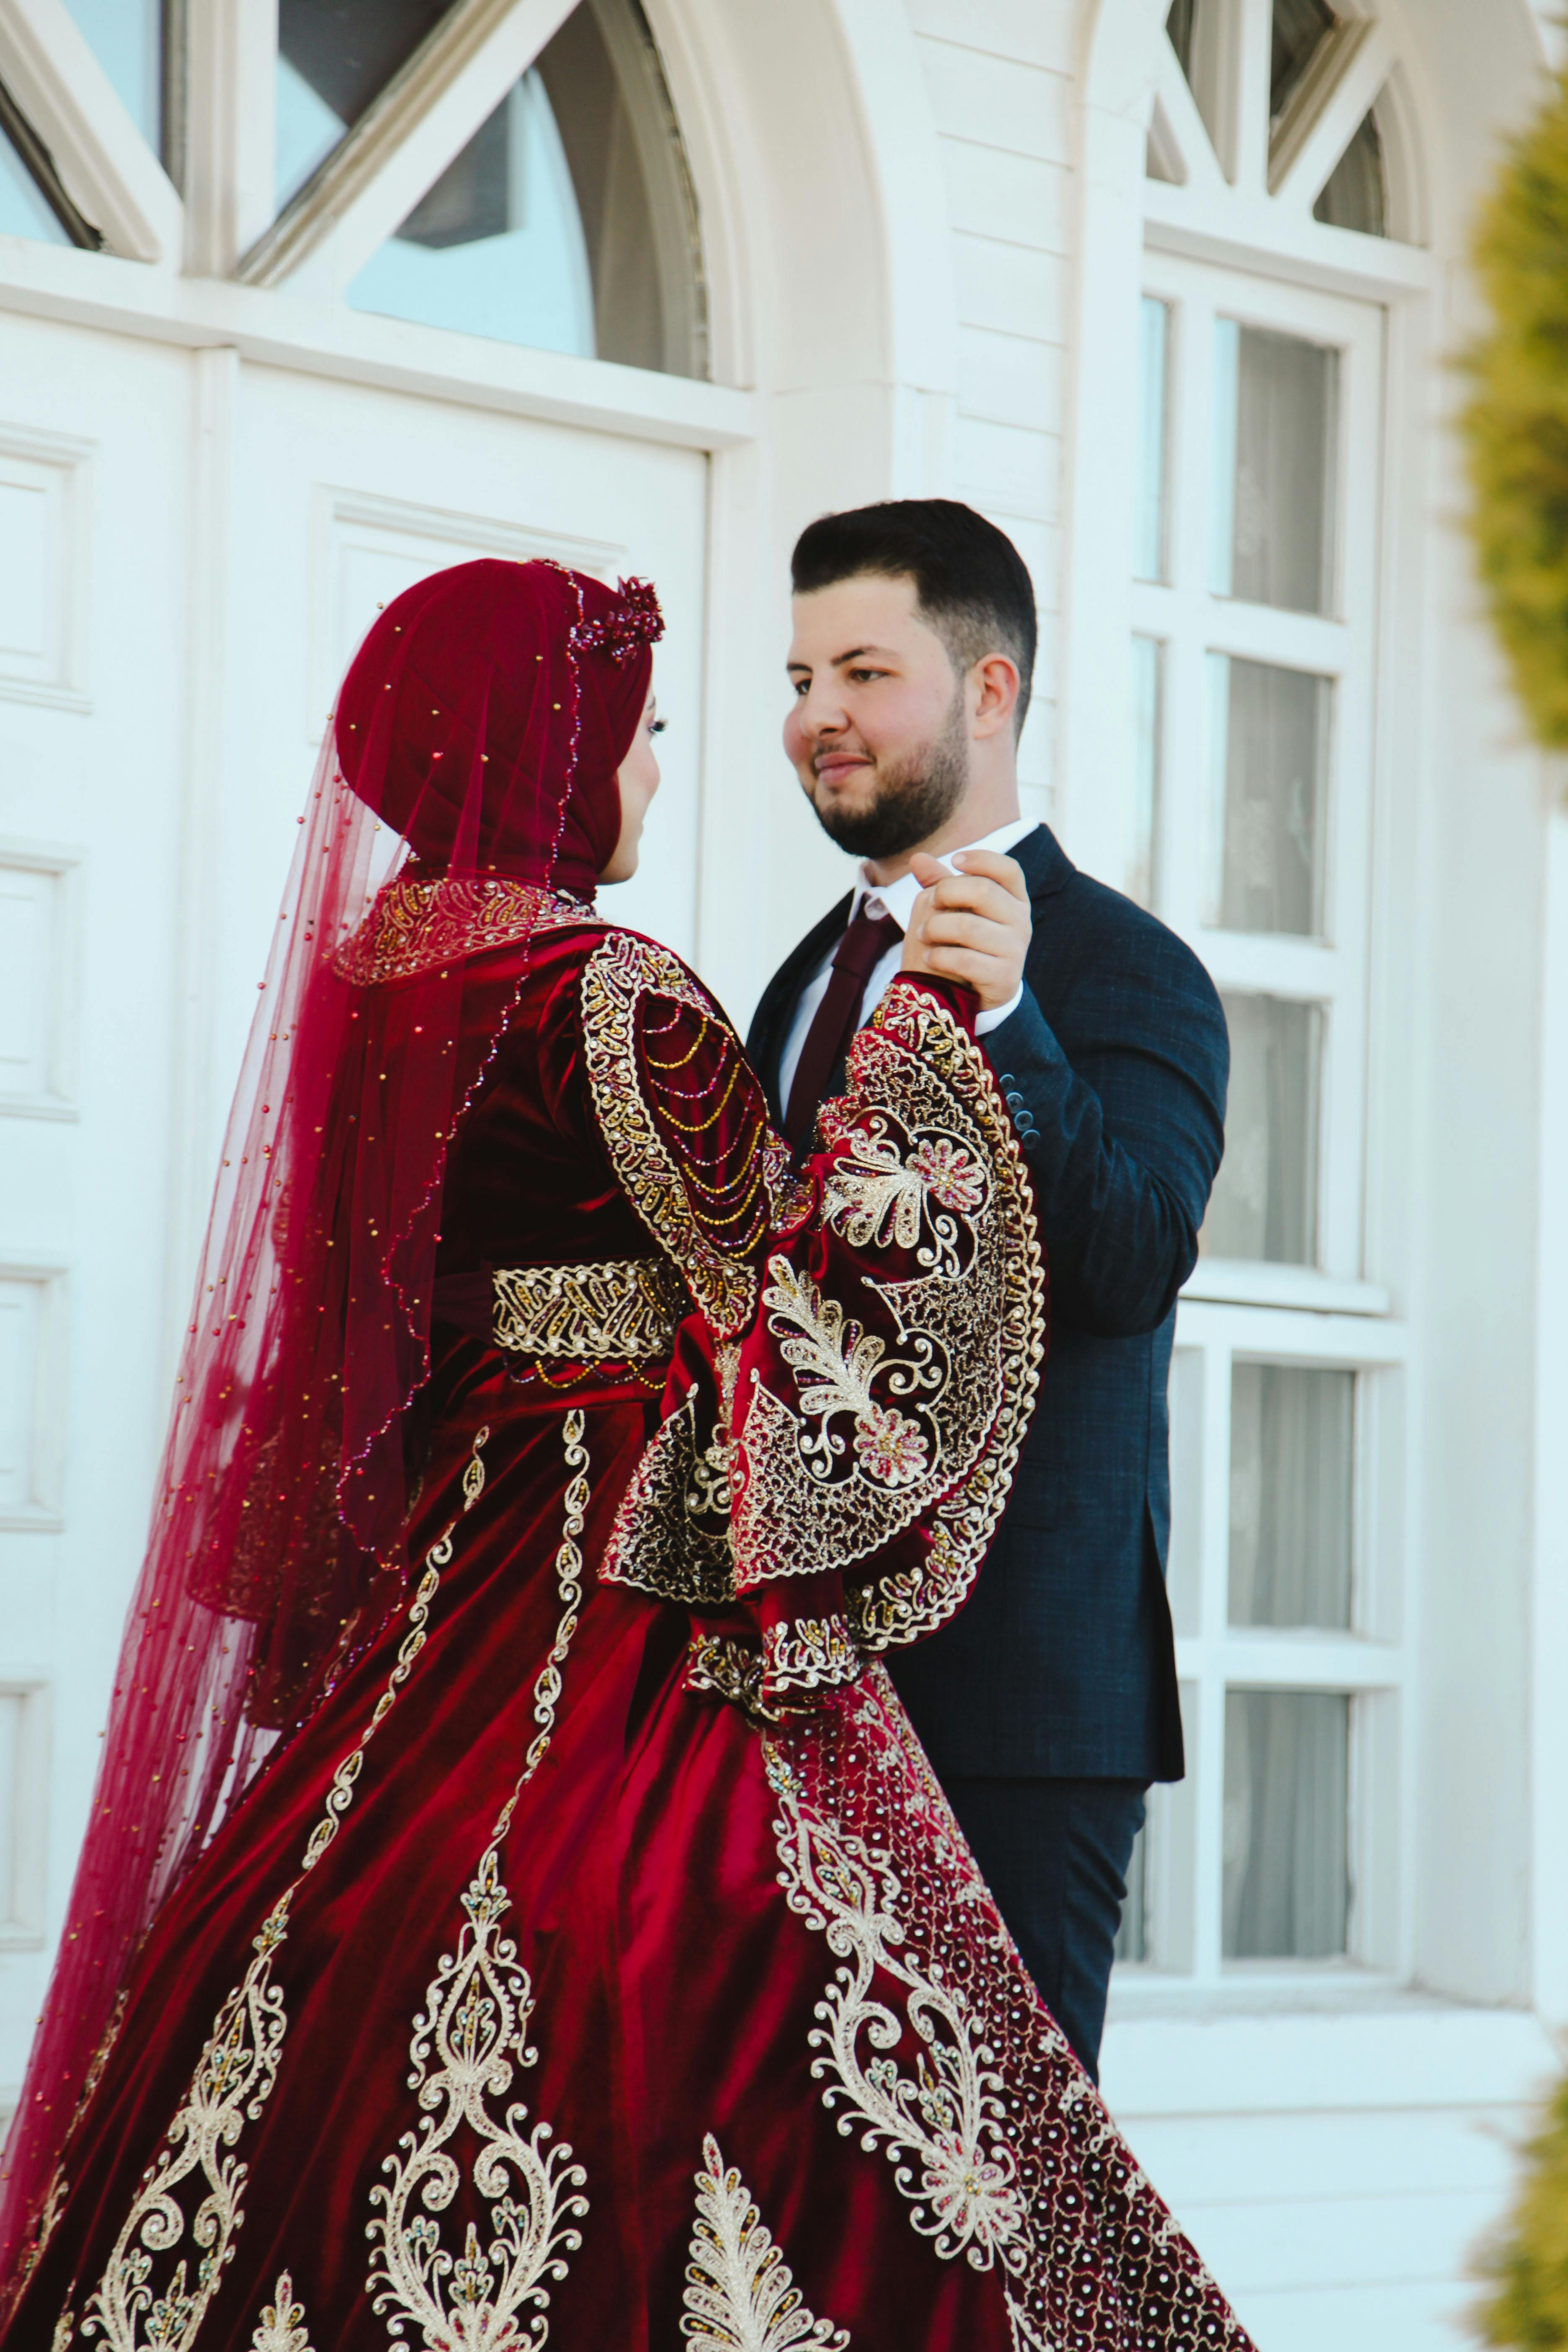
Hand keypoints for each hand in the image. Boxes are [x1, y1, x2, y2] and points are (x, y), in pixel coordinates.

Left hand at [901, 850, 1030, 1010]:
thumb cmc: (964, 942)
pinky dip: (939, 956)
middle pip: (983, 891)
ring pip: (968, 927)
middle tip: (930, 903)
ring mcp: (1015, 950)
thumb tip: (917, 858)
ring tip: (921, 934)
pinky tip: (928, 957)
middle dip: (946, 892)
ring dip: (934, 928)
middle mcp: (1021, 921)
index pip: (1008, 869)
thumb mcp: (956, 910)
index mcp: (1015, 899)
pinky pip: (965, 960)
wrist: (975, 992)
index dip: (982, 859)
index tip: (954, 860)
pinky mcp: (1004, 977)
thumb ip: (940, 884)